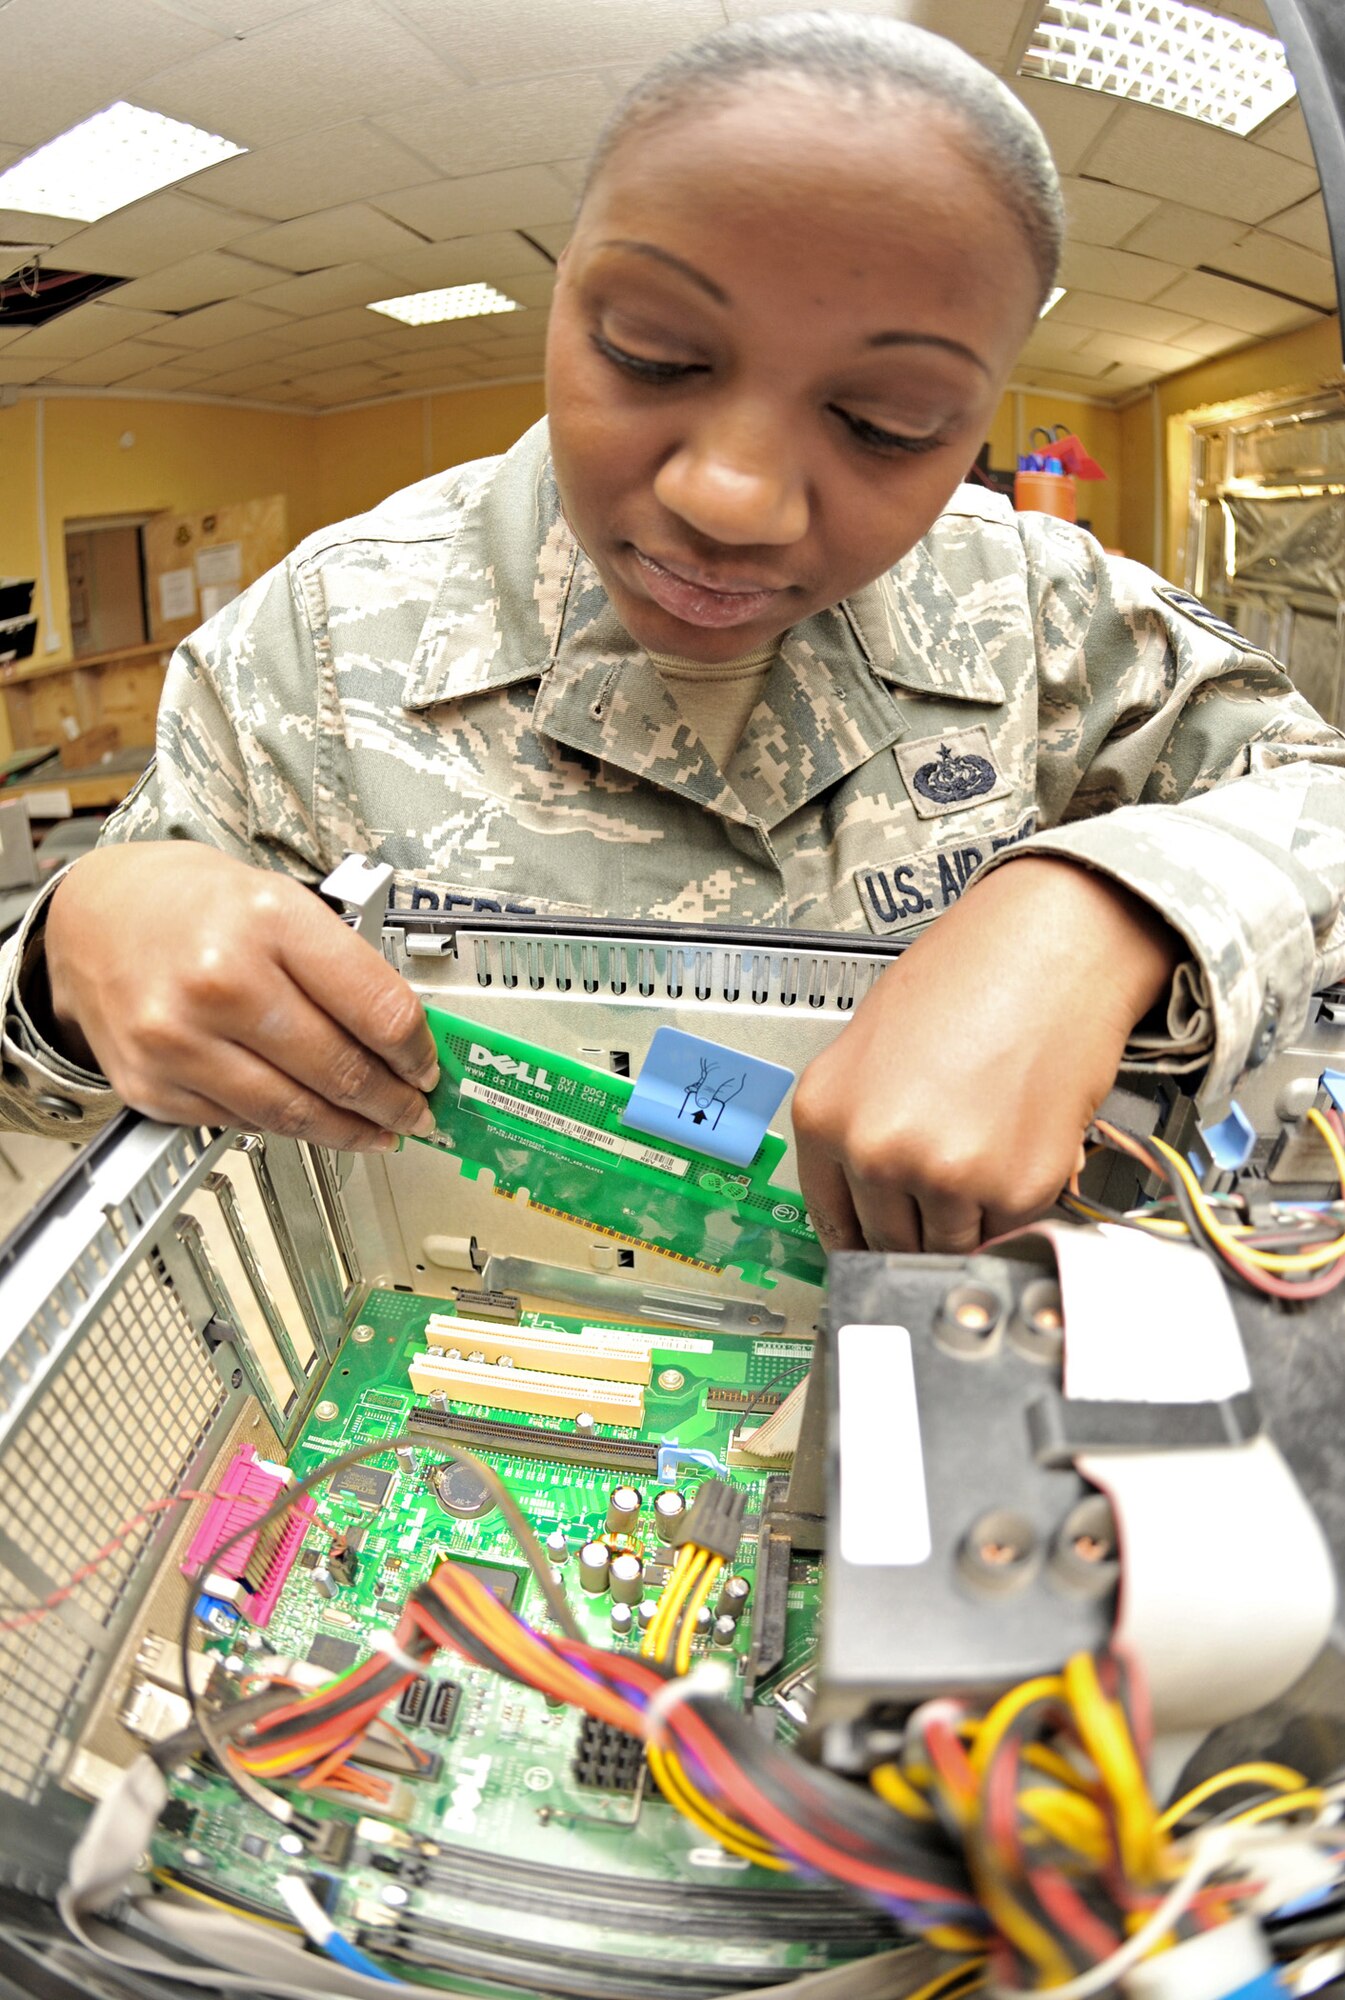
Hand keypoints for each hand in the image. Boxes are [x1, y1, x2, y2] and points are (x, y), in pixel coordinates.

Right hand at [43, 842, 440, 1150]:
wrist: (92, 916)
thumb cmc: (190, 904)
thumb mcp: (279, 900)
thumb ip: (342, 964)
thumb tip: (404, 1034)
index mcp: (267, 922)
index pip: (377, 1009)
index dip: (418, 1051)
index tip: (430, 1067)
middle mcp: (221, 981)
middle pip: (341, 1070)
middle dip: (394, 1102)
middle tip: (415, 1112)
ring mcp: (179, 1040)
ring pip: (294, 1113)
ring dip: (350, 1131)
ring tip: (377, 1131)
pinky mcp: (152, 1086)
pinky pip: (242, 1123)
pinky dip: (285, 1126)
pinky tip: (309, 1120)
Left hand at [791, 858, 1180, 1252]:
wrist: (1051, 945)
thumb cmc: (969, 979)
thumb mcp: (870, 1050)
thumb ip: (861, 1128)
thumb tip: (872, 1197)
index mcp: (825, 1115)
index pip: (832, 1221)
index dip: (861, 1237)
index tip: (878, 1247)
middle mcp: (876, 1151)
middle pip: (890, 1242)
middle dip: (920, 1224)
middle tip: (949, 1185)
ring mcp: (946, 1175)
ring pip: (952, 1244)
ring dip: (971, 1218)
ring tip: (987, 1147)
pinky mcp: (1018, 1188)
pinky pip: (1011, 1228)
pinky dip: (1020, 1203)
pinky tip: (1020, 1141)